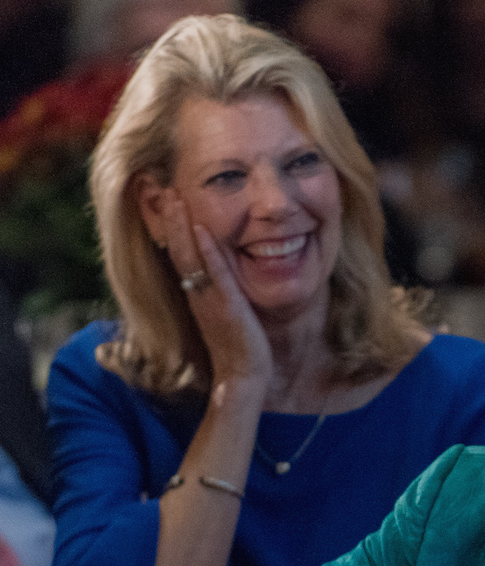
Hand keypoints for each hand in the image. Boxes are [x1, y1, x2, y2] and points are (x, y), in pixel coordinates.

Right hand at [160, 189, 273, 386]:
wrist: (243, 379)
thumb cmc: (238, 347)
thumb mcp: (224, 313)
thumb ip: (219, 291)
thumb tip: (218, 273)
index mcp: (196, 294)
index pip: (179, 255)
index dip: (171, 228)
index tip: (166, 199)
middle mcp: (197, 294)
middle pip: (177, 250)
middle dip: (169, 219)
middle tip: (161, 187)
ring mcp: (209, 300)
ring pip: (189, 257)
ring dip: (180, 226)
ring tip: (173, 196)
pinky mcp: (227, 308)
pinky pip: (214, 275)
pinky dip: (207, 251)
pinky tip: (200, 228)